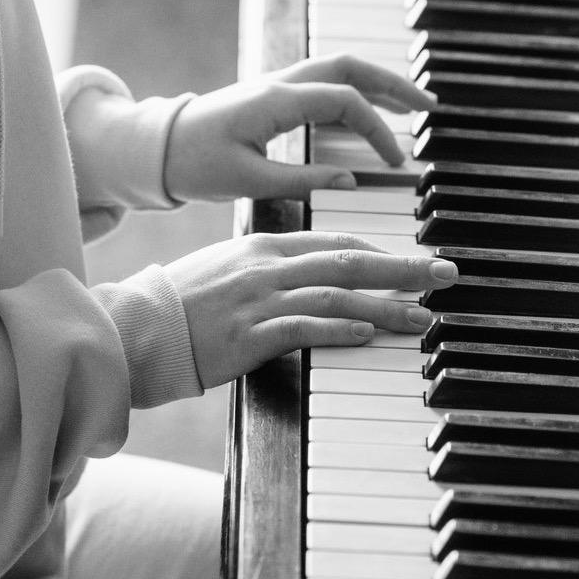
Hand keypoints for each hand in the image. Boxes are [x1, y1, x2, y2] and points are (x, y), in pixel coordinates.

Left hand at [163, 54, 435, 200]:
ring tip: (412, 106)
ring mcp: (277, 84)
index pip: (344, 101)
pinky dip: (355, 90)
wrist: (156, 148)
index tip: (394, 162)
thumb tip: (353, 178)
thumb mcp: (248, 182)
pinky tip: (371, 110)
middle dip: (393, 84)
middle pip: (350, 67)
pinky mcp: (274, 94)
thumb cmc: (195, 165)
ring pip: (339, 69)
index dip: (377, 129)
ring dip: (378, 83)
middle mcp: (280, 83)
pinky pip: (324, 81)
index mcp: (275, 101)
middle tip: (429, 106)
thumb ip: (304, 179)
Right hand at [163, 230, 456, 386]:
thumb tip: (310, 278)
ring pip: (337, 295)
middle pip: (348, 261)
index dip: (379, 251)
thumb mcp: (227, 270)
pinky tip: (369, 334)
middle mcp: (266, 265)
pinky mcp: (248, 336)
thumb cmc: (179, 305)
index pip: (334, 241)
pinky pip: (303, 328)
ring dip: (386, 306)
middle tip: (445, 273)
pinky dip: (339, 329)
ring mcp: (258, 299)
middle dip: (404, 267)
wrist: (133, 329)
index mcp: (263, 245)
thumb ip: (269, 268)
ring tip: (424, 316)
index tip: (412, 262)